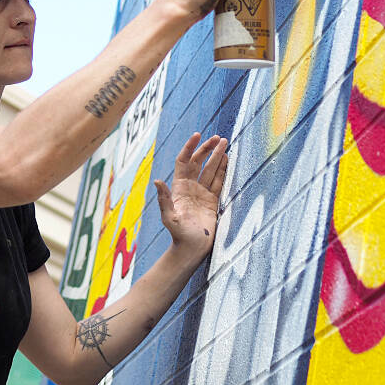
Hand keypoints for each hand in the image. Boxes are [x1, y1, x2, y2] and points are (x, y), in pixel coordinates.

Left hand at [153, 133, 227, 258]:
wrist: (191, 249)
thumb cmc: (178, 234)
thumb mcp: (169, 217)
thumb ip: (164, 199)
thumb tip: (157, 181)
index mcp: (179, 187)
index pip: (184, 161)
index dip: (190, 147)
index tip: (198, 135)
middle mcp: (190, 187)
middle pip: (199, 162)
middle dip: (207, 148)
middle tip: (218, 138)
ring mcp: (202, 193)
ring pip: (210, 169)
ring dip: (217, 156)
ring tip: (224, 142)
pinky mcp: (212, 200)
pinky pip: (218, 181)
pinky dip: (223, 170)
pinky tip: (227, 159)